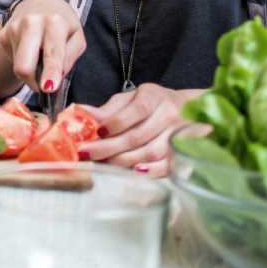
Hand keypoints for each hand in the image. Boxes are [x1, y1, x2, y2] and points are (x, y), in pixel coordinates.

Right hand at [0, 0, 84, 92]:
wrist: (38, 2)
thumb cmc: (62, 23)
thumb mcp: (77, 37)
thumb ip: (70, 58)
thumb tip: (55, 77)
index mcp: (54, 22)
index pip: (52, 53)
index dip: (50, 72)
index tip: (48, 88)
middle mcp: (31, 23)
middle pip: (24, 66)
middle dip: (33, 82)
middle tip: (44, 84)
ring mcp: (13, 29)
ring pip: (18, 67)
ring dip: (31, 70)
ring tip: (39, 56)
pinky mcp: (2, 35)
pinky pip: (12, 60)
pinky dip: (23, 61)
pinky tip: (29, 49)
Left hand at [77, 84, 202, 176]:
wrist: (185, 110)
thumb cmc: (150, 103)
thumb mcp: (130, 99)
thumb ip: (108, 109)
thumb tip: (81, 112)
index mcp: (154, 96)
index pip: (137, 110)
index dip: (116, 123)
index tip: (97, 132)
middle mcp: (169, 115)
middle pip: (138, 135)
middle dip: (109, 148)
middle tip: (87, 154)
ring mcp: (178, 136)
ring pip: (150, 152)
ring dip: (122, 161)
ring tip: (102, 163)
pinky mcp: (182, 154)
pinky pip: (165, 166)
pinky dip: (147, 171)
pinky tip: (130, 171)